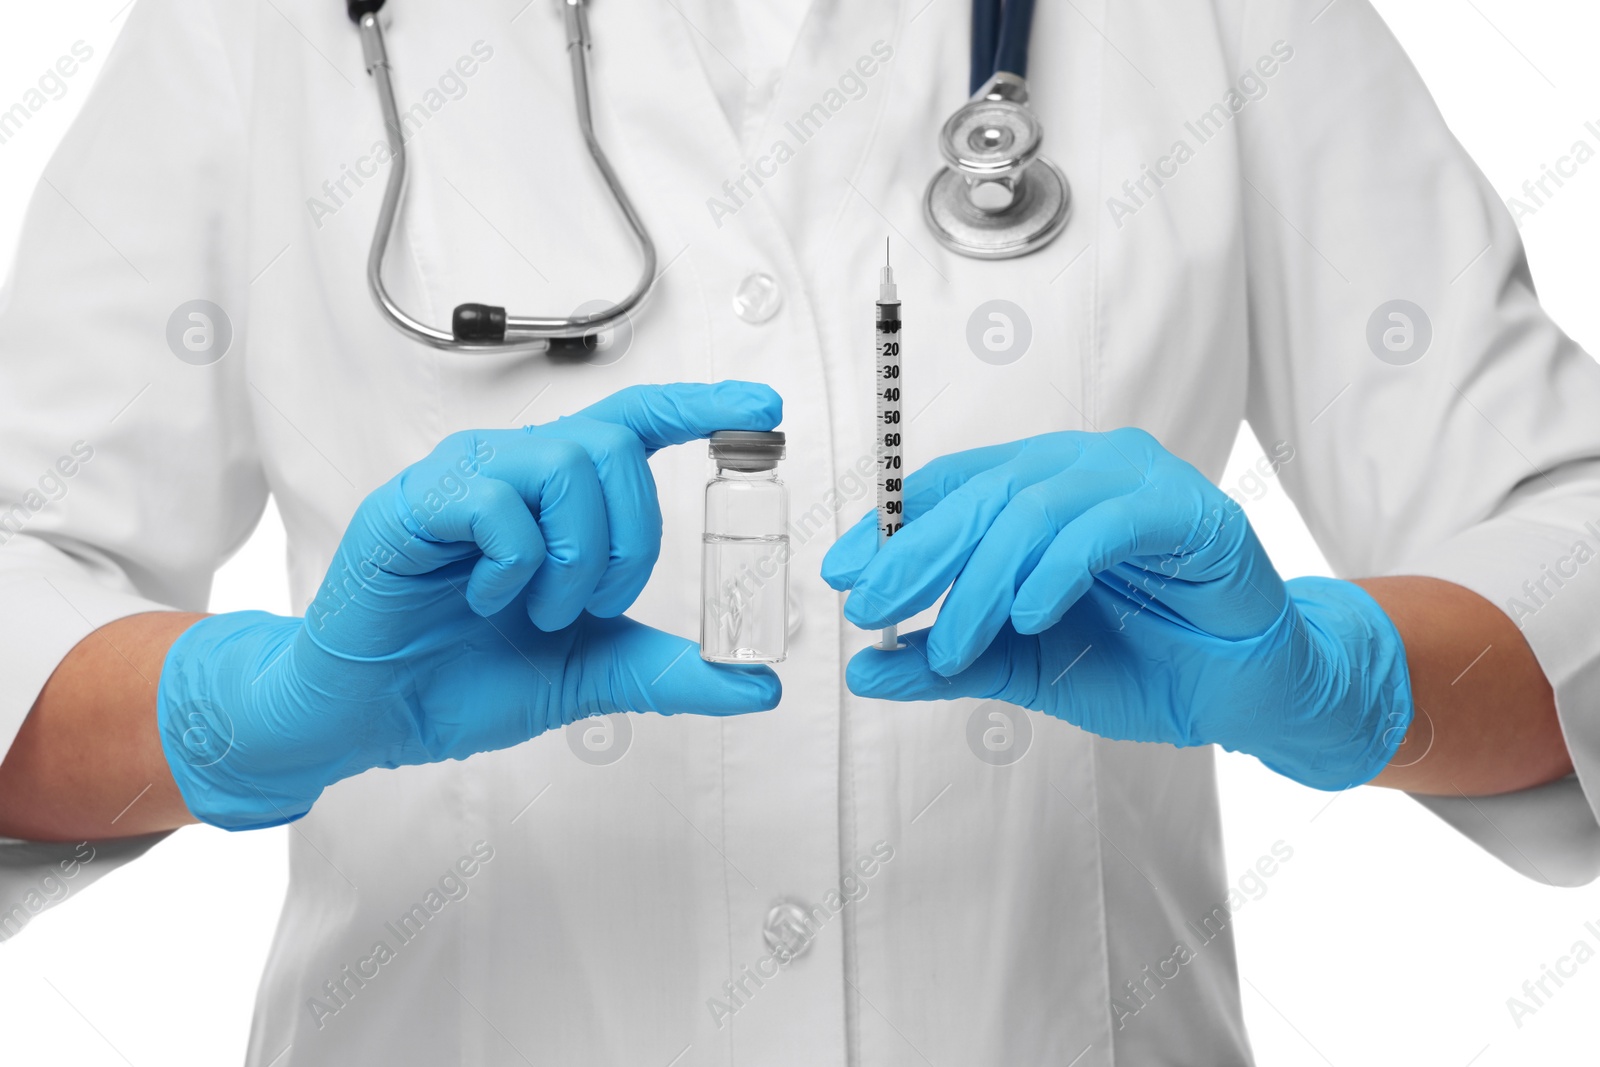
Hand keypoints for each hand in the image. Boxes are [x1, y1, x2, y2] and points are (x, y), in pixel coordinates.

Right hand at [158, 382, 783, 829]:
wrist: (373, 714)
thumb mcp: (591, 673)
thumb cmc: (468, 675)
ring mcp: (464, 479)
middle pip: (612, 447)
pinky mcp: (415, 504)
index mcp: (558, 495)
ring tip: (537, 609)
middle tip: (591, 604)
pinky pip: (496, 501)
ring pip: (564, 464)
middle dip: (628, 539)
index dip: (702, 408)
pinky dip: (514, 564)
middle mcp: (514, 467)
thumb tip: (756, 684)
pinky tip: (489, 600)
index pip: (638, 423)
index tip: (765, 414)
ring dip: (573, 557)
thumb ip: (670, 671)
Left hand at [822, 429, 1412, 789]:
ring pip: (1032, 506)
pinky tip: (1029, 617)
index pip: (948, 489)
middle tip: (872, 608)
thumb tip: (864, 665)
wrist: (1242, 696)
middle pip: (979, 493)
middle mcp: (1082, 468)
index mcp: (1040, 489)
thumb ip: (948, 662)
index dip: (888, 528)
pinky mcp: (1187, 510)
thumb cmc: (1141, 664)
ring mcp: (1136, 481)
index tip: (841, 575)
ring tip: (953, 645)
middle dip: (916, 555)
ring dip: (980, 580)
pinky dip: (1055, 570)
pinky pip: (1102, 524)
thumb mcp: (1023, 668)